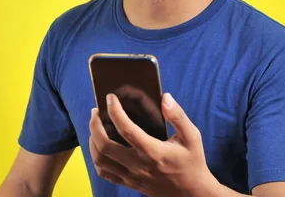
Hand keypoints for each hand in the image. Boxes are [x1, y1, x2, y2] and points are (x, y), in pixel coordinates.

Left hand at [89, 93, 220, 196]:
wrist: (192, 193)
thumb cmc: (192, 162)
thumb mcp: (192, 137)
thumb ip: (178, 116)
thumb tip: (165, 97)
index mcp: (153, 151)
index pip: (126, 129)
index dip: (114, 111)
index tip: (110, 98)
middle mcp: (139, 165)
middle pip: (104, 145)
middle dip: (95, 125)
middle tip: (96, 111)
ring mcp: (132, 176)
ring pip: (100, 160)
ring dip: (92, 140)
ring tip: (95, 126)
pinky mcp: (130, 183)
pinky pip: (105, 173)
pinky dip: (96, 158)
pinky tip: (99, 145)